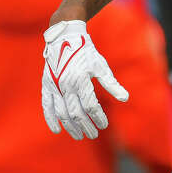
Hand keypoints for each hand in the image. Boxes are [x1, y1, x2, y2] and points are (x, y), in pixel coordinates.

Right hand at [41, 19, 128, 138]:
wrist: (65, 37)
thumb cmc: (86, 52)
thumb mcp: (101, 66)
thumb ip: (111, 84)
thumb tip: (125, 99)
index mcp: (81, 79)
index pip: (91, 106)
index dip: (98, 117)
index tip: (104, 125)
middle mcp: (66, 84)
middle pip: (76, 113)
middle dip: (85, 126)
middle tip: (93, 135)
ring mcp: (54, 85)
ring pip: (61, 112)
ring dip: (70, 127)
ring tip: (79, 135)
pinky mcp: (47, 84)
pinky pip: (47, 105)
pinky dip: (50, 119)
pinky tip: (56, 130)